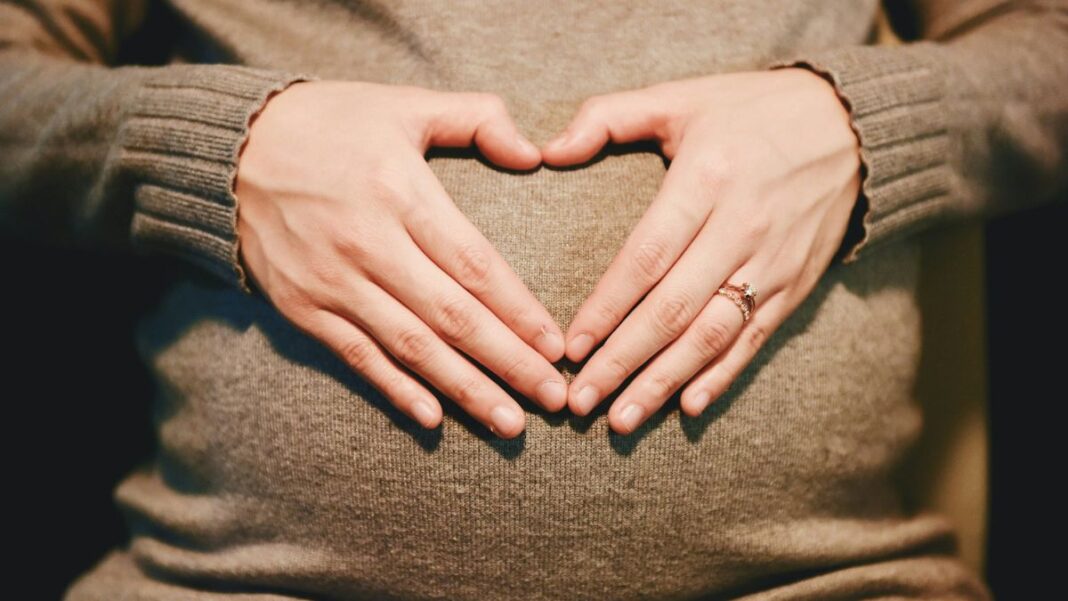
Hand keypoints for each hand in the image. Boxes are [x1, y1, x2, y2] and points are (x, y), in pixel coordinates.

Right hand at [235, 80, 567, 438]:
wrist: (229, 148)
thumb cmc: (330, 123)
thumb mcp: (404, 104)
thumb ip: (477, 118)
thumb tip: (534, 153)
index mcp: (400, 192)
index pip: (474, 264)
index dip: (519, 311)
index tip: (557, 347)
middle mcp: (368, 244)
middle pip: (452, 317)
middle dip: (509, 362)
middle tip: (554, 400)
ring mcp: (332, 282)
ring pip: (411, 347)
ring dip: (465, 389)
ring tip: (510, 423)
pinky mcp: (303, 308)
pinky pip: (357, 357)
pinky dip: (396, 390)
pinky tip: (434, 419)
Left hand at [540, 68, 861, 433]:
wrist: (851, 125)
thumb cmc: (750, 111)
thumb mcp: (680, 96)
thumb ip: (608, 117)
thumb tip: (547, 151)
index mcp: (706, 179)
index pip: (646, 257)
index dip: (606, 307)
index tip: (570, 347)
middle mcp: (741, 227)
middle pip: (673, 309)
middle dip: (622, 361)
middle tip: (581, 402)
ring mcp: (773, 262)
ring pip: (712, 335)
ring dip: (664, 382)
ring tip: (621, 420)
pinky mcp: (796, 285)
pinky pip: (755, 339)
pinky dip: (722, 376)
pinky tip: (688, 407)